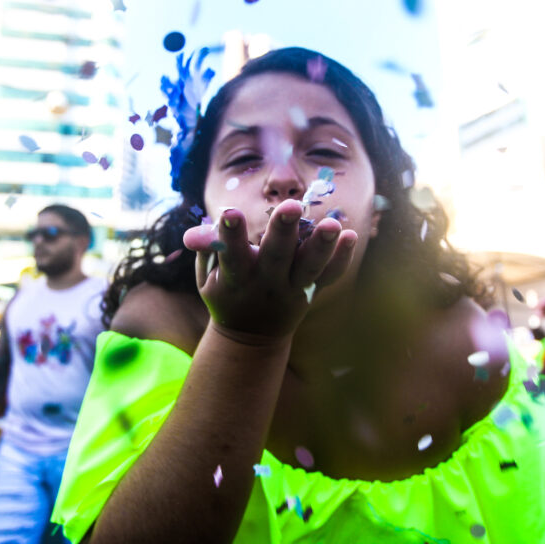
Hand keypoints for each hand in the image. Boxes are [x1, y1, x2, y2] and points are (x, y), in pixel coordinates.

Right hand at [183, 200, 356, 339]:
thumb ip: (205, 250)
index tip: (230, 212)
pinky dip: (341, 258)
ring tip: (333, 225)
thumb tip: (193, 233)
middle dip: (283, 230)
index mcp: (235, 278)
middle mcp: (266, 283)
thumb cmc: (226, 293)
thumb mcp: (207, 278)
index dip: (230, 235)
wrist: (251, 338)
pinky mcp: (311, 291)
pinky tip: (352, 235)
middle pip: (276, 257)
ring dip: (321, 246)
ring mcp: (292, 289)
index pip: (231, 255)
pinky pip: (330, 276)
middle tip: (291, 205)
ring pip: (309, 268)